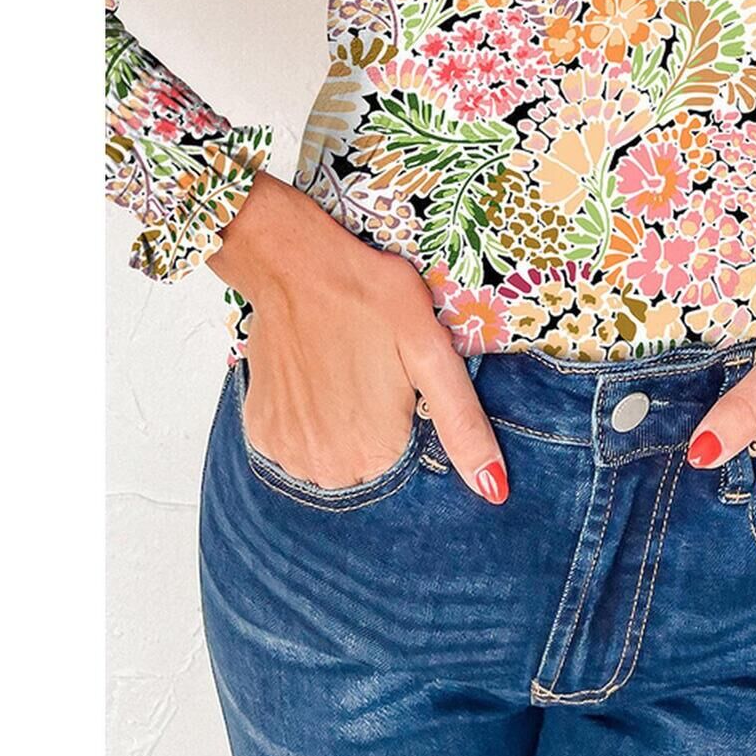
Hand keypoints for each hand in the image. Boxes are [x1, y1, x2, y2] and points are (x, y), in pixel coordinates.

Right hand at [207, 171, 508, 503]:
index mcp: (376, 454)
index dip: (413, 421)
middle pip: (371, 465)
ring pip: (334, 455)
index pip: (410, 465)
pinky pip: (298, 442)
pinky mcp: (260, 430)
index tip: (402, 383)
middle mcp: (326, 468)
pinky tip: (318, 377)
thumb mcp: (431, 351)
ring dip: (343, 424)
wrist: (296, 264)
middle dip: (380, 425)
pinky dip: (310, 418)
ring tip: (347, 369)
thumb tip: (495, 491)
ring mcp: (286, 452)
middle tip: (376, 370)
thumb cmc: (371, 297)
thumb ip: (462, 423)